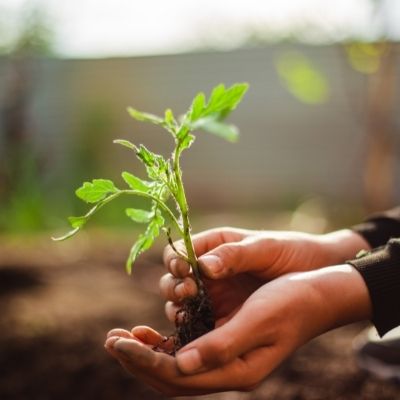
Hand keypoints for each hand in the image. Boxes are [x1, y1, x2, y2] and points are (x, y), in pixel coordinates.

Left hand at [105, 265, 371, 395]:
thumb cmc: (291, 302)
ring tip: (123, 336)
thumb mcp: (258, 321)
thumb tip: (180, 365)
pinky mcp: (226, 339)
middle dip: (138, 359)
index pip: (179, 376)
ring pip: (176, 365)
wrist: (316, 294)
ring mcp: (227, 356)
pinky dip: (165, 343)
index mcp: (237, 371)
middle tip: (110, 339)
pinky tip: (153, 331)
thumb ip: (221, 346)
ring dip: (147, 352)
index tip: (118, 342)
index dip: (145, 361)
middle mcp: (229, 369)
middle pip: (172, 377)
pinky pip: (187, 349)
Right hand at [160, 227, 369, 322]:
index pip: (179, 252)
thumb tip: (202, 266)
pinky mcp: (222, 316)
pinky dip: (192, 328)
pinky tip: (196, 333)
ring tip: (188, 313)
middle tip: (188, 292)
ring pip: (181, 303)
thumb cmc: (290, 251)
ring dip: (179, 308)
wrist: (317, 272)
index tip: (185, 271)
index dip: (175, 262)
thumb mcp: (264, 248)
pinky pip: (199, 323)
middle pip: (174, 279)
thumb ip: (234, 255)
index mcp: (214, 245)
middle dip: (174, 286)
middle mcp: (207, 270)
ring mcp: (214, 294)